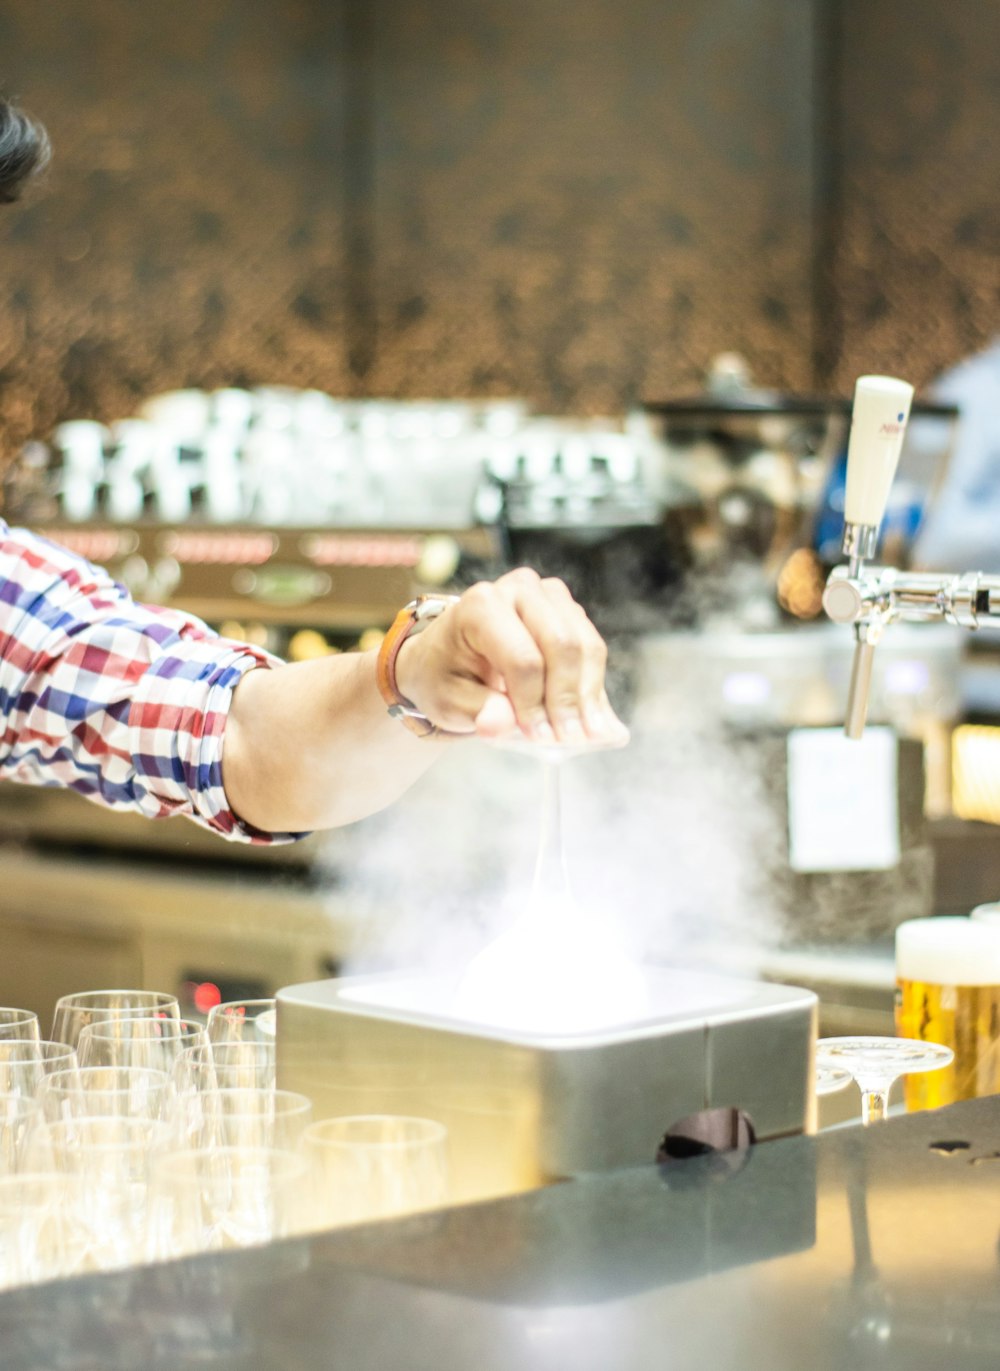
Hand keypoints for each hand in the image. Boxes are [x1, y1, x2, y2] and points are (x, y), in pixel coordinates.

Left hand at [393, 568, 627, 744]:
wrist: (449, 656)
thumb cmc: (446, 676)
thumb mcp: (448, 701)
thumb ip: (478, 712)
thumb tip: (503, 724)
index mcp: (480, 606)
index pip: (522, 658)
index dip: (534, 702)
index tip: (537, 737)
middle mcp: (517, 589)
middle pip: (561, 645)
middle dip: (567, 698)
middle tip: (568, 738)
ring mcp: (547, 594)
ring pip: (584, 645)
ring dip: (587, 693)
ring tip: (585, 733)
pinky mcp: (566, 609)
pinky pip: (592, 647)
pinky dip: (593, 684)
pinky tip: (590, 717)